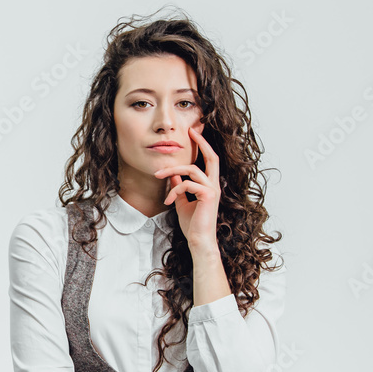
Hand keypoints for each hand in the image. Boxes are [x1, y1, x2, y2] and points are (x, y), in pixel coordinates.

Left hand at [153, 126, 219, 249]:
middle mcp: (214, 185)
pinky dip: (174, 190)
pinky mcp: (208, 195)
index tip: (193, 134)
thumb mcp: (183, 203)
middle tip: (190, 130)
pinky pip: (187, 184)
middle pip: (212, 157)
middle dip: (201, 142)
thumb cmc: (192, 225)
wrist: (199, 241)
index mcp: (210, 185)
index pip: (209, 161)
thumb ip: (180, 188)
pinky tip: (168, 201)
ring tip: (158, 175)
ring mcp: (213, 190)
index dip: (203, 146)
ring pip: (191, 169)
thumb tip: (174, 176)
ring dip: (171, 171)